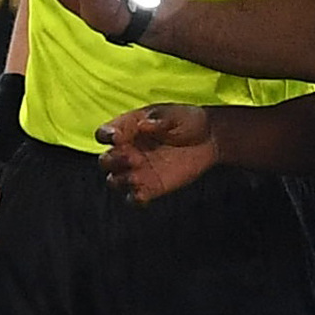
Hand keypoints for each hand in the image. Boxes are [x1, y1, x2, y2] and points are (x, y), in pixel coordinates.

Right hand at [98, 105, 217, 203]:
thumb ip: (159, 120)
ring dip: (121, 180)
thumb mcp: (175, 114)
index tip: (117, 137)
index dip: (105, 136)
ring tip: (137, 175)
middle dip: (113, 160)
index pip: (104, 134)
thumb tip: (143, 125)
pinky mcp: (150, 187)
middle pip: (105, 161)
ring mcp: (137, 171)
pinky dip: (135, 199)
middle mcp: (127, 151)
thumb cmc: (188, 121)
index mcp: (127, 130)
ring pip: (114, 181)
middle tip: (132, 157)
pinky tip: (144, 194)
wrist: (210, 139)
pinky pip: (134, 199)